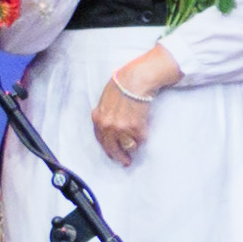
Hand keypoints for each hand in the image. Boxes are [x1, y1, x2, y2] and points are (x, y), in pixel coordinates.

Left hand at [93, 47, 174, 164]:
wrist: (136, 80)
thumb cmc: (122, 84)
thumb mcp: (105, 99)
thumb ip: (103, 114)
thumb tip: (105, 124)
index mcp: (98, 119)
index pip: (101, 140)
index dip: (108, 148)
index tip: (113, 153)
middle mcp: (108, 126)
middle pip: (113, 149)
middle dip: (119, 157)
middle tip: (125, 161)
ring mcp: (122, 128)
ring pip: (129, 146)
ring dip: (133, 146)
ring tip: (136, 144)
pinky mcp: (136, 128)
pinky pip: (140, 139)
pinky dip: (143, 137)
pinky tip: (144, 131)